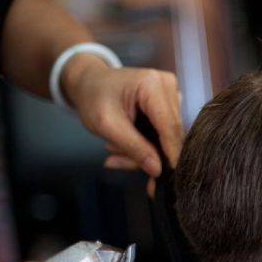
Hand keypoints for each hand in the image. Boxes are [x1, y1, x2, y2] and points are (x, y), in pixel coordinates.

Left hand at [62, 55, 183, 194]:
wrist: (89, 82)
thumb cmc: (93, 98)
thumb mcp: (106, 125)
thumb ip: (133, 147)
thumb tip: (157, 170)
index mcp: (153, 85)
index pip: (169, 127)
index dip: (170, 155)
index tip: (168, 179)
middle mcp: (169, 87)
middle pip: (170, 133)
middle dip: (148, 154)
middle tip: (117, 162)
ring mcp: (173, 94)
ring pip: (168, 136)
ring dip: (144, 151)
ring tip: (115, 151)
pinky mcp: (171, 103)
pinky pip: (165, 132)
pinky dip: (147, 144)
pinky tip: (126, 143)